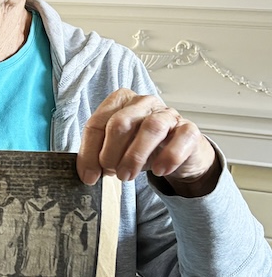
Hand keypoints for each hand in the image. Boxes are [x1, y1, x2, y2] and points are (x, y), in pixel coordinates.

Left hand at [76, 89, 219, 196]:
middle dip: (110, 153)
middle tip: (111, 173)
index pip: (97, 123)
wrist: (178, 152)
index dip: (89, 151)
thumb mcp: (116, 149)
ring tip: (126, 176)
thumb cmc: (142, 146)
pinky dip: (169, 157)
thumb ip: (99, 155)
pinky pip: (180, 139)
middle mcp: (143, 102)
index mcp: (120, 101)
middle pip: (120, 123)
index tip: (88, 175)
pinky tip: (160, 170)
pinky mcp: (188, 129)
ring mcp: (168, 113)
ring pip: (150, 128)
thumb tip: (87, 174)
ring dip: (135, 156)